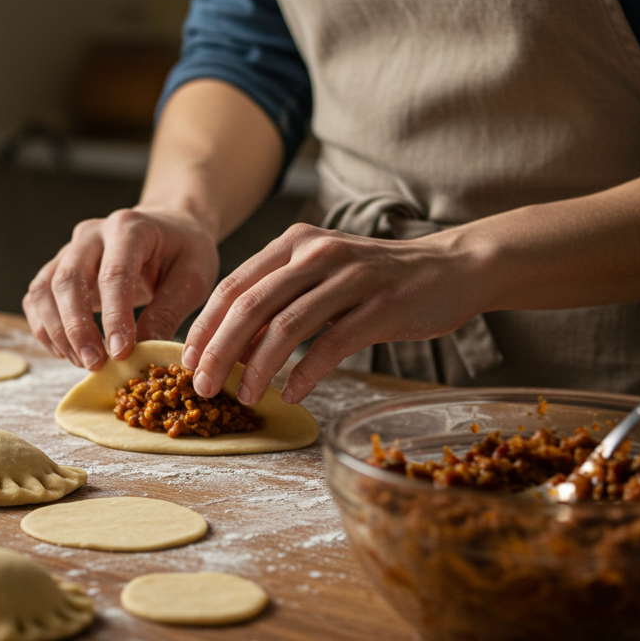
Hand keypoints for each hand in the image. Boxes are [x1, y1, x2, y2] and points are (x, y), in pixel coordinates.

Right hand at [23, 207, 219, 368]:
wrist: (170, 229)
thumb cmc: (185, 252)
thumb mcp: (193, 279)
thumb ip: (168, 312)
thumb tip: (144, 350)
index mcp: (129, 228)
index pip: (114, 274)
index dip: (114, 317)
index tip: (121, 353)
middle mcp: (92, 234)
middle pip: (68, 280)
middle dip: (77, 328)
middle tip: (95, 364)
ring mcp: (69, 249)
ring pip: (45, 289)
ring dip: (57, 332)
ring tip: (83, 362)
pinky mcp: (58, 267)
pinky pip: (37, 298)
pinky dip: (45, 328)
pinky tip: (67, 352)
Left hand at [182, 223, 486, 404]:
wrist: (453, 268)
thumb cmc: (379, 280)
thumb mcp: (322, 277)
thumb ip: (279, 301)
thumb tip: (232, 346)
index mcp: (295, 244)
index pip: (233, 285)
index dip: (204, 326)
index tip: (186, 361)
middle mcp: (317, 253)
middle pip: (250, 305)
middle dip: (219, 351)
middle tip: (202, 387)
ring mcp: (350, 278)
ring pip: (285, 327)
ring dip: (257, 368)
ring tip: (244, 397)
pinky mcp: (380, 307)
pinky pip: (330, 345)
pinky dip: (305, 374)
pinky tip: (292, 395)